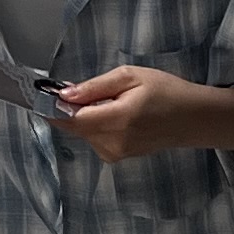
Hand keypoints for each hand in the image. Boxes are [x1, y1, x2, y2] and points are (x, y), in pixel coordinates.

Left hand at [50, 64, 233, 162]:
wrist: (193, 119)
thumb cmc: (165, 91)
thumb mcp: (130, 77)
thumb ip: (95, 87)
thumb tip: (63, 94)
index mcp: (117, 120)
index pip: (71, 119)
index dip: (52, 107)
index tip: (40, 93)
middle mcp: (112, 143)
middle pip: (74, 126)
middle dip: (71, 107)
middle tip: (87, 89)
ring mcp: (115, 154)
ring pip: (83, 132)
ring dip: (86, 115)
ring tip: (112, 101)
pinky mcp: (117, 157)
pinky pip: (94, 137)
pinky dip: (96, 124)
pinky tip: (116, 114)